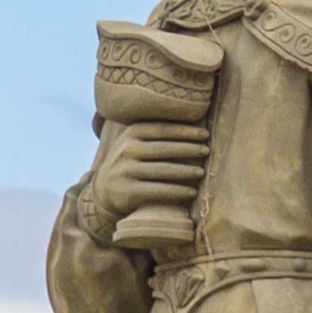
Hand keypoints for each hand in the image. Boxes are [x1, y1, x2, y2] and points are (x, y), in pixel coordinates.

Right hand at [78, 120, 206, 235]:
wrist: (103, 190)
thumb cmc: (129, 162)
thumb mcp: (134, 142)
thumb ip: (154, 132)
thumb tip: (193, 120)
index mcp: (130, 134)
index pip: (162, 129)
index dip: (185, 131)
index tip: (205, 134)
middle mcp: (127, 150)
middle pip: (164, 148)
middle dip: (189, 149)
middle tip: (207, 151)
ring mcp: (126, 171)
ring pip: (163, 170)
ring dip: (186, 171)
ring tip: (202, 172)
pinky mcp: (129, 191)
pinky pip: (158, 190)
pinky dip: (177, 191)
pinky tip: (191, 192)